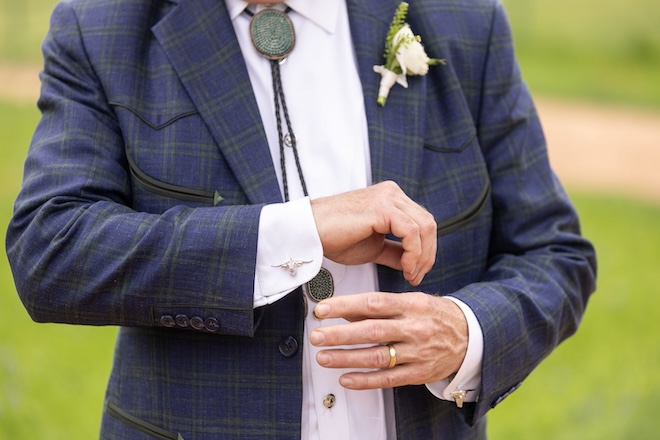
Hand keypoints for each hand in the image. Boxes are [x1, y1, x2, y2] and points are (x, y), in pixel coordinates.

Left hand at [309, 292, 467, 388]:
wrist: (470, 335)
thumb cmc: (434, 315)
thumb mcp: (411, 301)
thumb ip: (379, 306)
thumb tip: (344, 309)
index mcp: (410, 305)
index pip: (372, 303)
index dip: (344, 305)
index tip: (322, 309)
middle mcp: (413, 328)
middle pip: (371, 331)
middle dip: (339, 334)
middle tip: (316, 335)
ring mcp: (417, 352)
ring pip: (376, 357)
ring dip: (346, 358)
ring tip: (323, 356)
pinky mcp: (418, 373)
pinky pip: (388, 379)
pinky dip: (364, 380)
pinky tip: (345, 378)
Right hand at [310, 181, 435, 285]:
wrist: (309, 232)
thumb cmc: (333, 238)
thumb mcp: (373, 247)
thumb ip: (394, 251)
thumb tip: (413, 263)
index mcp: (391, 199)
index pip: (421, 222)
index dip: (425, 250)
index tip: (416, 272)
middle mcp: (392, 194)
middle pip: (428, 223)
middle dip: (428, 254)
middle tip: (416, 276)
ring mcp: (388, 197)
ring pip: (424, 227)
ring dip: (422, 256)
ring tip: (410, 274)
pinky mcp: (383, 207)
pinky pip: (411, 231)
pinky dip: (413, 252)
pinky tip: (405, 267)